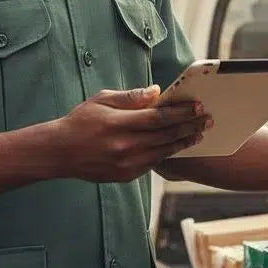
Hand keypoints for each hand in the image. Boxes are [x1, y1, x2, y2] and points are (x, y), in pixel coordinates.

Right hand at [53, 86, 210, 183]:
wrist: (60, 153)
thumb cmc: (80, 122)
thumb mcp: (101, 100)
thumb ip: (130, 97)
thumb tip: (157, 92)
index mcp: (118, 124)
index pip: (158, 118)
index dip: (181, 112)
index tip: (198, 106)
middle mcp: (125, 146)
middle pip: (166, 136)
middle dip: (189, 126)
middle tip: (207, 119)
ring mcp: (126, 164)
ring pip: (163, 152)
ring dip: (183, 142)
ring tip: (198, 134)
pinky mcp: (126, 175)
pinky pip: (153, 164)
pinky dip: (167, 154)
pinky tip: (177, 146)